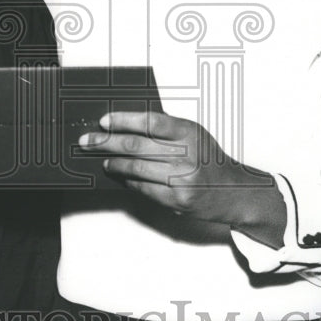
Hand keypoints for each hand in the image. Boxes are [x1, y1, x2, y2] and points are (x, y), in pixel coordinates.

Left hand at [80, 111, 285, 247]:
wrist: (234, 191)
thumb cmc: (209, 160)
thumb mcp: (194, 135)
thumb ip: (166, 130)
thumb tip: (124, 127)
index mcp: (190, 132)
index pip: (150, 122)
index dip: (123, 120)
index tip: (103, 121)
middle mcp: (186, 155)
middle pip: (137, 146)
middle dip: (106, 143)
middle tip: (87, 141)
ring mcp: (181, 179)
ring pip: (136, 169)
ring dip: (114, 164)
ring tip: (103, 161)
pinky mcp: (177, 200)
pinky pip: (144, 188)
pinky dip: (129, 181)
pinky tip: (121, 177)